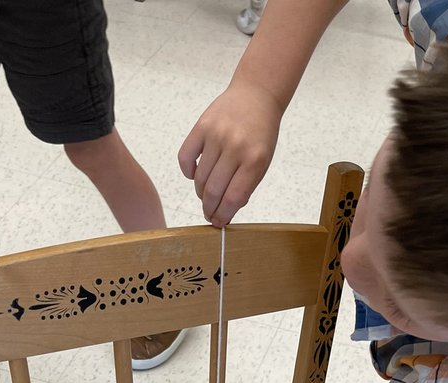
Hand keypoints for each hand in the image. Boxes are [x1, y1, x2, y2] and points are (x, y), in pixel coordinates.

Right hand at [178, 81, 281, 225]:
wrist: (256, 95)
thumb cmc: (260, 133)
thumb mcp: (262, 162)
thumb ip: (245, 186)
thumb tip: (225, 211)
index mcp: (254, 160)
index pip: (233, 198)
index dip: (223, 215)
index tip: (218, 223)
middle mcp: (235, 147)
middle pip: (213, 191)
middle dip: (209, 208)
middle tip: (209, 214)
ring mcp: (216, 135)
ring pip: (199, 178)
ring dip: (200, 192)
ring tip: (205, 194)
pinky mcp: (201, 126)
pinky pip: (185, 158)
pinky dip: (188, 172)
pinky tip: (195, 174)